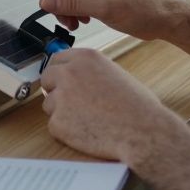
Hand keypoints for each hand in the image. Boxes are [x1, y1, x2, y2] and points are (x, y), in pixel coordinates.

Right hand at [38, 0, 179, 40]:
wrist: (163, 19)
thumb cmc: (143, 9)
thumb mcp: (104, 7)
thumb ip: (73, 3)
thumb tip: (47, 2)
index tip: (46, 4)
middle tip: (62, 19)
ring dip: (66, 7)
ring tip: (74, 24)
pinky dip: (75, 10)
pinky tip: (83, 21)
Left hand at [39, 47, 184, 164]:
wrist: (142, 131)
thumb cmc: (137, 106)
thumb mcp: (114, 73)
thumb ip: (91, 71)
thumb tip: (77, 75)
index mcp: (85, 58)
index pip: (56, 59)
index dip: (60, 72)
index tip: (62, 80)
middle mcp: (69, 73)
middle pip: (47, 78)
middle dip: (56, 90)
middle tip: (72, 103)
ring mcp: (61, 98)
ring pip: (49, 103)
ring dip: (62, 112)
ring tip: (89, 119)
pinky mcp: (58, 122)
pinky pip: (55, 125)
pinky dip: (66, 131)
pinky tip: (88, 132)